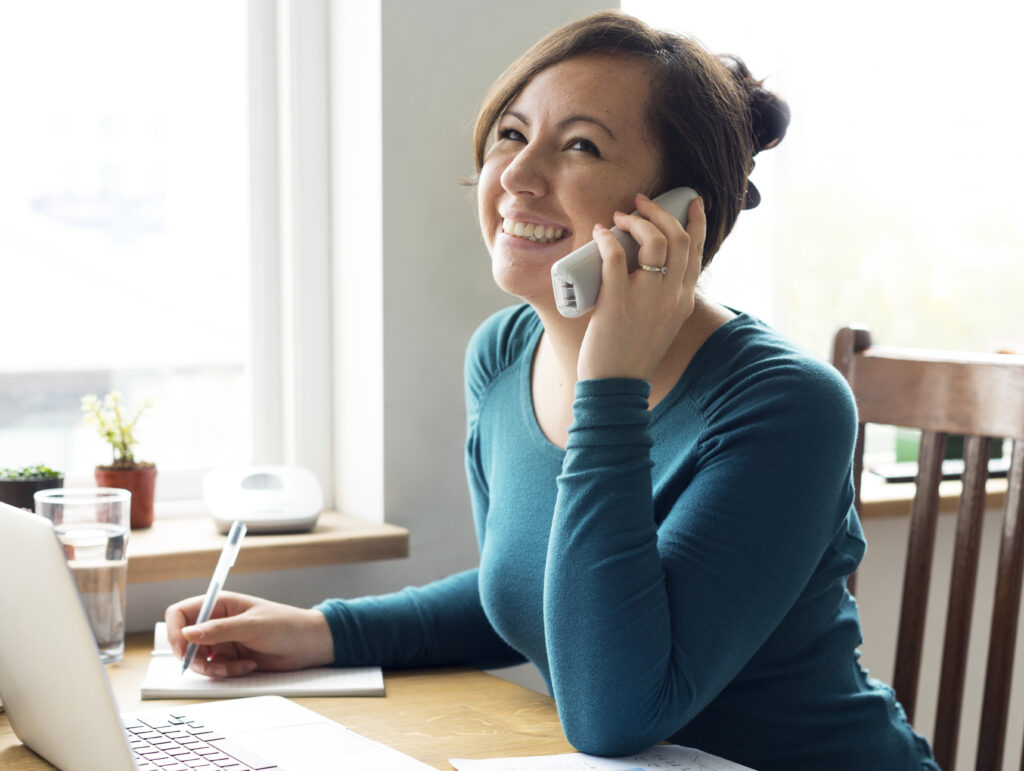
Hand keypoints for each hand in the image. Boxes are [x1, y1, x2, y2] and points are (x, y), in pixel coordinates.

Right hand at [164, 591, 333, 677]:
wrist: (309, 644)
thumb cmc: (286, 625)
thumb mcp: (252, 626)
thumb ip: (219, 630)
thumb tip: (187, 633)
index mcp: (219, 604)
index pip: (180, 614)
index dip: (175, 632)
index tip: (183, 650)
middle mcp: (217, 622)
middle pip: (184, 641)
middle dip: (194, 657)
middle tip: (211, 666)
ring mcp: (223, 641)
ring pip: (198, 659)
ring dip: (213, 668)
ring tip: (236, 667)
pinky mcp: (231, 657)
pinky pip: (215, 669)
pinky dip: (227, 672)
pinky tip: (247, 666)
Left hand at [577, 193, 705, 381]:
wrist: (616, 386)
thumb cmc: (631, 355)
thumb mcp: (661, 324)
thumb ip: (662, 299)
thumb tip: (644, 269)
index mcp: (684, 300)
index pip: (697, 251)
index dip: (696, 221)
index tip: (690, 201)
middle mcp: (672, 296)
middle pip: (678, 239)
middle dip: (661, 211)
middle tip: (641, 202)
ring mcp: (647, 298)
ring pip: (654, 242)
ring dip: (637, 221)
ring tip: (620, 216)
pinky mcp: (618, 301)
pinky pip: (616, 257)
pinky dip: (608, 238)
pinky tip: (600, 232)